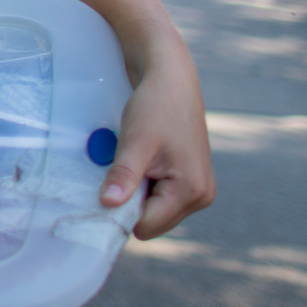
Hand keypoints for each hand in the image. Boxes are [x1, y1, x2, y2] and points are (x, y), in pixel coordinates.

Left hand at [98, 54, 214, 238]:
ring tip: (135, 161)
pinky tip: (142, 162)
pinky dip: (144, 184)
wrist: (171, 81)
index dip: (122, 211)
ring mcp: (198, 190)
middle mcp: (201, 196)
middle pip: (151, 222)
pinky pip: (159, 197)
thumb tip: (108, 205)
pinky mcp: (190, 181)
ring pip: (154, 211)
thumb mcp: (135, 142)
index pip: (147, 225)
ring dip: (136, 192)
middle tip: (122, 169)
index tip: (106, 189)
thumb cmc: (156, 107)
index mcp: (192, 191)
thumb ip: (123, 176)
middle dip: (131, 201)